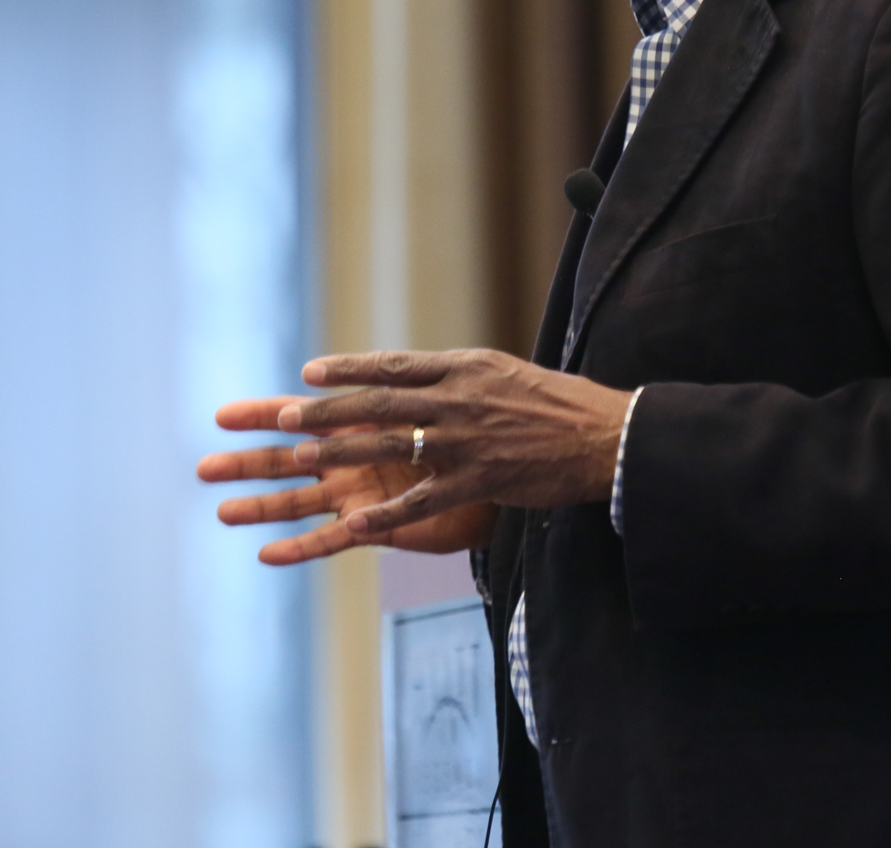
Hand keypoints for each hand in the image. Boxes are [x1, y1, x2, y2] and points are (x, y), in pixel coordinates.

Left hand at [197, 349, 632, 566]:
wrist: (605, 436)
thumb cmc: (557, 403)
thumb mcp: (504, 373)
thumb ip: (458, 376)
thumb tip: (418, 374)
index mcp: (463, 368)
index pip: (393, 366)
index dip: (348, 370)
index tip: (309, 374)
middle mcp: (458, 400)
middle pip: (379, 403)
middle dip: (327, 412)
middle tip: (285, 418)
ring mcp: (465, 441)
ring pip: (389, 446)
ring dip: (340, 453)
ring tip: (299, 460)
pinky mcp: (479, 481)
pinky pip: (422, 500)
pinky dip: (385, 515)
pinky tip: (353, 524)